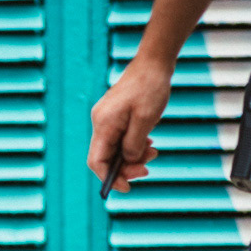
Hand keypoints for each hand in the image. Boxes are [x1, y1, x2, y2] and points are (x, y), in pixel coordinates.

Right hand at [88, 56, 169, 192]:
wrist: (153, 63)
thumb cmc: (150, 87)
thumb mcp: (145, 119)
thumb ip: (134, 144)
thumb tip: (128, 161)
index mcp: (103, 125)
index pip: (97, 162)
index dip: (110, 178)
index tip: (127, 188)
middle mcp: (100, 124)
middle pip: (106, 158)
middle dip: (126, 168)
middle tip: (148, 169)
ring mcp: (107, 120)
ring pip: (114, 150)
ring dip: (133, 157)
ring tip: (153, 152)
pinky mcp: (115, 117)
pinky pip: (120, 139)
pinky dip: (133, 146)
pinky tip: (148, 143)